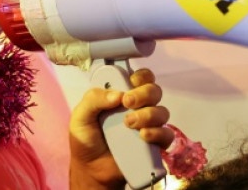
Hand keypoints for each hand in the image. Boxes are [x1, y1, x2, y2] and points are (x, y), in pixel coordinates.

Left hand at [68, 68, 174, 189]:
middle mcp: (138, 107)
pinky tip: (143, 136)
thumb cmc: (86, 140)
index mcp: (122, 96)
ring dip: (148, 114)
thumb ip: (93, 99)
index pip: (140, 78)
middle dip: (144, 93)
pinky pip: (166, 134)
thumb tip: (117, 94)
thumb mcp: (80, 116)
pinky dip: (158, 133)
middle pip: (154, 91)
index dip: (140, 76)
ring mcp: (148, 125)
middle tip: (128, 103)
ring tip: (129, 124)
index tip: (130, 83)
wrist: (91, 170)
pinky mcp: (154, 144)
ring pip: (162, 111)